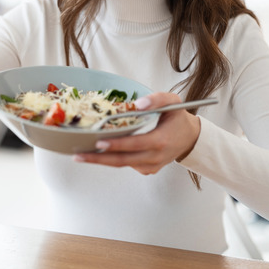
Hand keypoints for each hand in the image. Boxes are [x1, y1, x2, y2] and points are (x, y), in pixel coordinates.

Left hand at [74, 92, 200, 174]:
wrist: (190, 138)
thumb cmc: (177, 118)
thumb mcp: (172, 101)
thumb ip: (157, 99)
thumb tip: (136, 104)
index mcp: (161, 141)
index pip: (135, 144)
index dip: (116, 145)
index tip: (99, 142)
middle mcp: (155, 157)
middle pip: (123, 160)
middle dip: (99, 158)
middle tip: (78, 155)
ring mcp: (151, 166)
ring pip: (122, 164)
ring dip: (101, 160)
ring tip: (81, 154)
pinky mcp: (147, 169)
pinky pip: (127, 164)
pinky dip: (113, 159)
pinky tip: (98, 153)